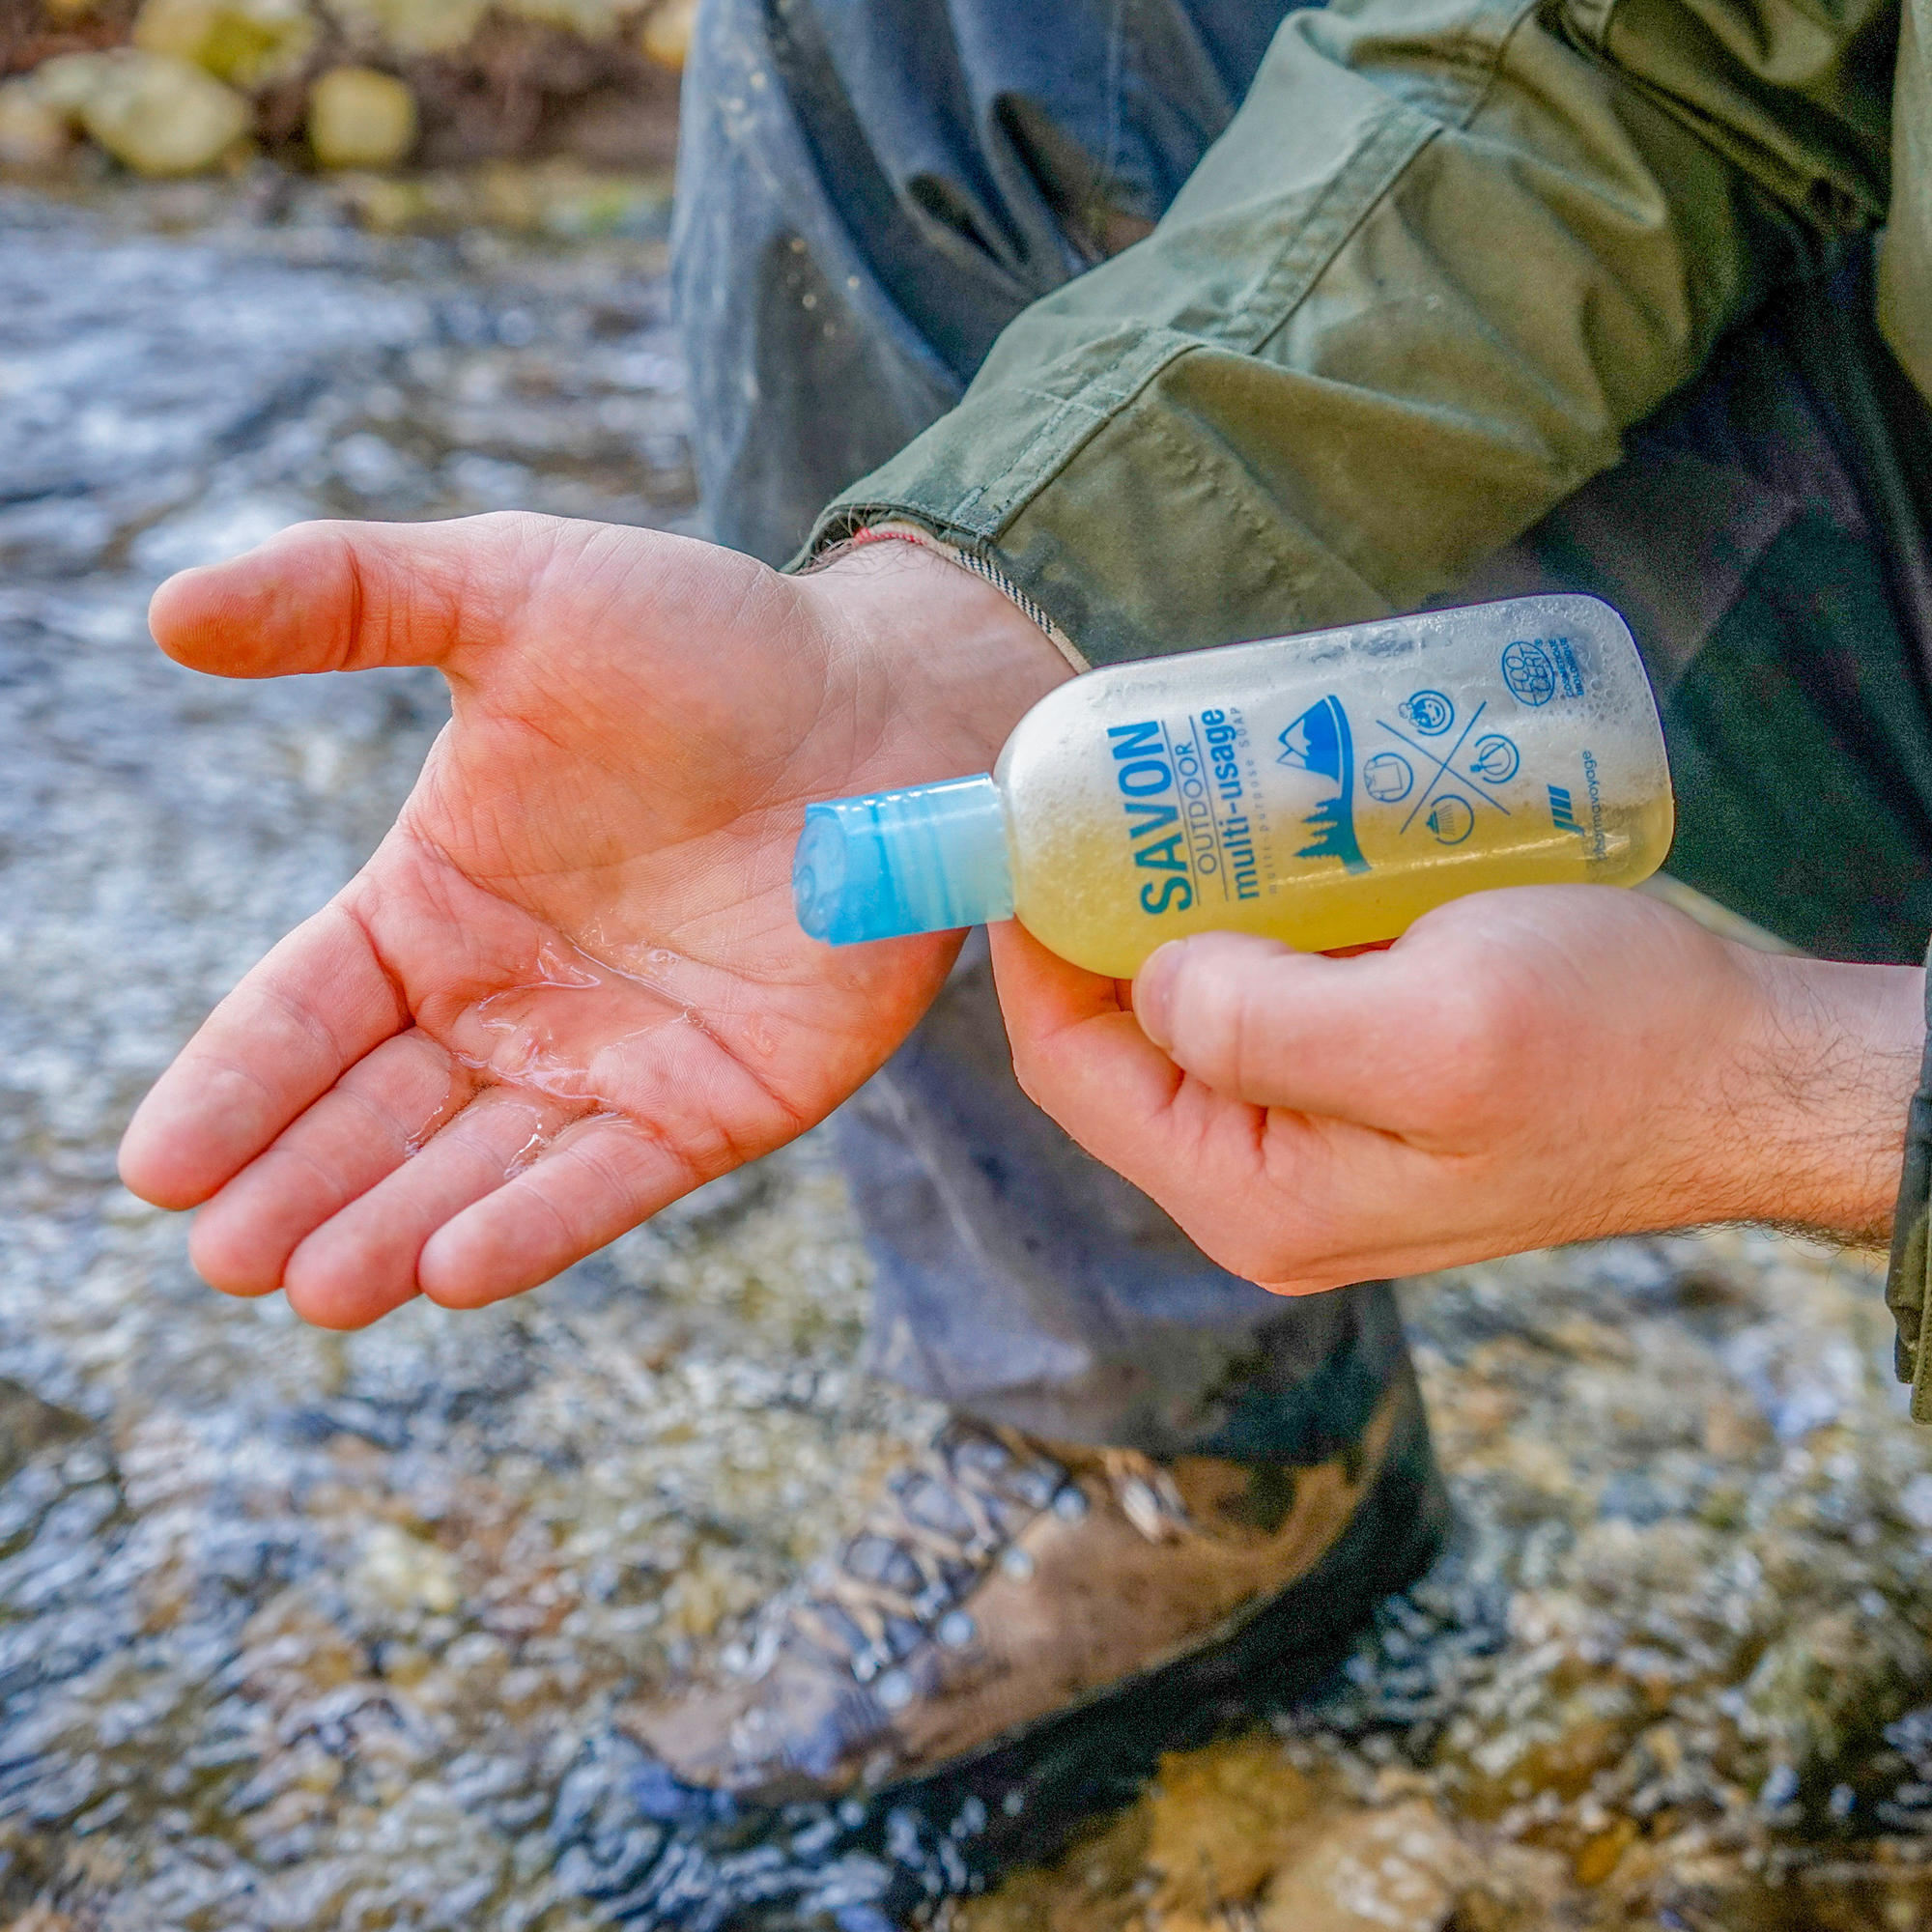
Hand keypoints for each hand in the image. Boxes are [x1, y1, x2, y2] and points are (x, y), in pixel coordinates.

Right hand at [119, 519, 1069, 1326]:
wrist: (888, 701)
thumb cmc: (707, 641)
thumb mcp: (513, 592)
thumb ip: (347, 596)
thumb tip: (164, 610)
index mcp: (439, 900)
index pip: (306, 1012)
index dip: (233, 1088)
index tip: (152, 1169)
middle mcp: (512, 999)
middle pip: (377, 1113)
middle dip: (297, 1187)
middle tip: (225, 1258)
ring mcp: (617, 1061)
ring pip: (478, 1167)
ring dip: (393, 1228)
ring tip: (313, 1286)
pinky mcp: (720, 1103)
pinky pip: (612, 1178)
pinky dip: (536, 1224)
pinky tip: (453, 1270)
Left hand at [991, 886, 1924, 1292]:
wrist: (1746, 1074)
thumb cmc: (1616, 1048)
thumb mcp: (1434, 1032)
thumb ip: (1258, 1022)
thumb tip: (1146, 974)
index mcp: (1250, 1194)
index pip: (1070, 1069)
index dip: (1032, 947)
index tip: (1036, 826)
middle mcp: (1263, 1186)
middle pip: (1122, 1041)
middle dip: (1114, 917)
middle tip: (1133, 795)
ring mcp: (1313, 1145)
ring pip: (1194, 1014)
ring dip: (1189, 912)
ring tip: (1204, 806)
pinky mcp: (1360, 1097)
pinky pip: (1268, 1004)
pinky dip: (1260, 924)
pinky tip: (1286, 850)